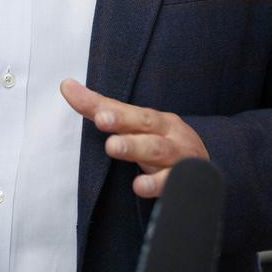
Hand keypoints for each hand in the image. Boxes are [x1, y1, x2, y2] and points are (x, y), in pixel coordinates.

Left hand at [60, 79, 207, 197]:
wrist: (206, 172)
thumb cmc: (162, 143)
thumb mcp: (136, 127)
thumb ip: (101, 109)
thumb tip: (66, 85)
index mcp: (156, 120)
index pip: (130, 112)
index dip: (113, 111)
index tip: (95, 110)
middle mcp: (169, 135)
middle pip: (146, 126)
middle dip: (124, 123)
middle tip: (101, 120)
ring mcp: (179, 158)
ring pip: (158, 151)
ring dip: (136, 148)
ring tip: (114, 147)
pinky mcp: (185, 183)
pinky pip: (173, 183)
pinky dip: (157, 184)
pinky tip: (140, 187)